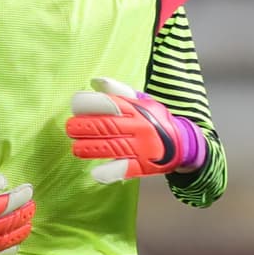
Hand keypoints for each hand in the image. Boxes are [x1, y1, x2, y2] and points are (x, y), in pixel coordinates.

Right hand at [0, 171, 34, 254]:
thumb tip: (3, 184)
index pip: (6, 205)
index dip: (21, 197)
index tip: (29, 190)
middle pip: (9, 223)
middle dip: (24, 213)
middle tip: (31, 205)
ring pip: (5, 240)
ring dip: (20, 231)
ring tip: (28, 223)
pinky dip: (8, 250)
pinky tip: (14, 245)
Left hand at [65, 77, 207, 182]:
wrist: (182, 143)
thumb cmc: (154, 120)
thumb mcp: (141, 101)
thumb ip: (118, 91)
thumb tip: (96, 81)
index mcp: (138, 109)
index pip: (110, 103)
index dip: (89, 104)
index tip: (76, 106)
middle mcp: (140, 127)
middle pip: (107, 126)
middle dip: (84, 127)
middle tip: (70, 128)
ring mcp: (143, 147)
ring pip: (112, 147)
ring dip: (90, 149)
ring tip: (76, 148)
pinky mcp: (144, 166)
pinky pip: (125, 169)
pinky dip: (109, 172)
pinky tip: (96, 173)